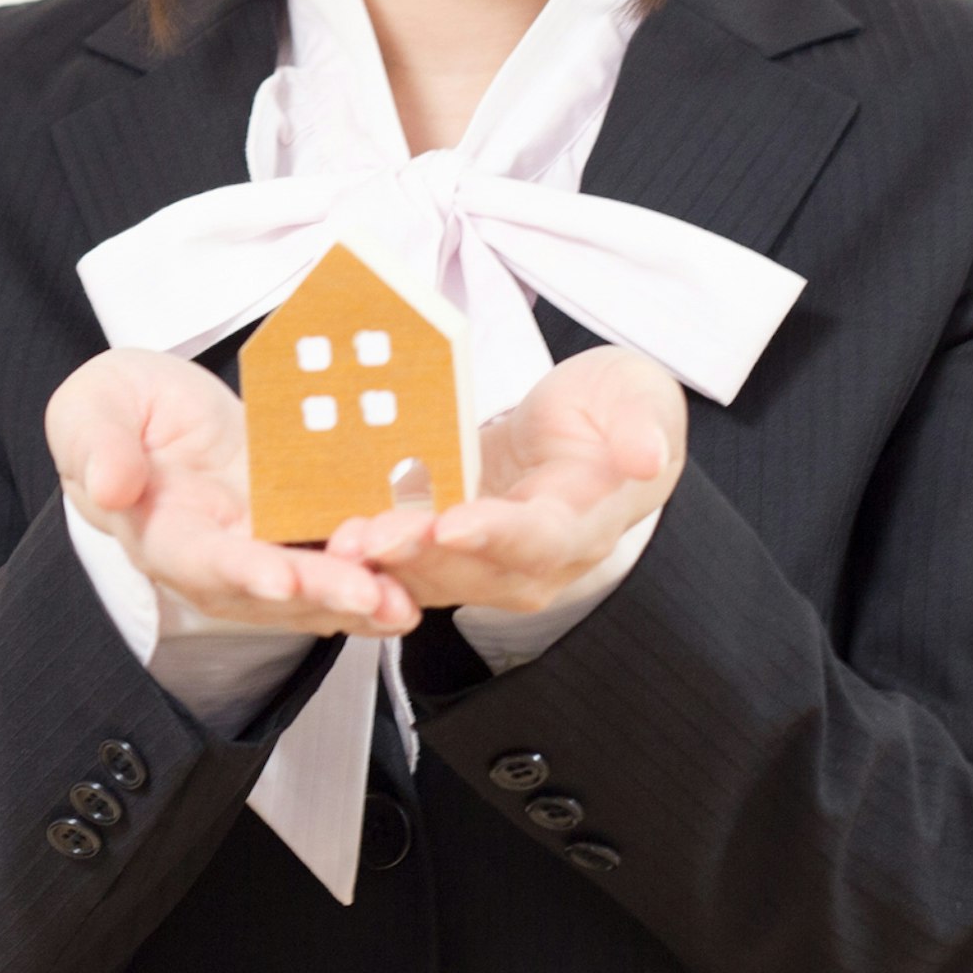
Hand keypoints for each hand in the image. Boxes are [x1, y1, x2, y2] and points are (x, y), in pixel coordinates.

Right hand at [47, 347, 418, 635]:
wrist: (153, 410)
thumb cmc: (118, 408)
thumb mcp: (92, 406)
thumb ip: (96, 443)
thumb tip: (109, 484)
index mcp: (160, 530)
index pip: (200, 561)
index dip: (240, 572)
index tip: (279, 578)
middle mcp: (216, 555)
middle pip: (269, 590)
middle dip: (321, 595)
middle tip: (373, 598)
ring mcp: (262, 548)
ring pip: (312, 588)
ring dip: (359, 599)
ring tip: (404, 604)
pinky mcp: (299, 528)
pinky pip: (339, 553)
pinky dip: (379, 567)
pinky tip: (421, 566)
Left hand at [328, 345, 686, 612]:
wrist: (595, 433)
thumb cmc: (616, 411)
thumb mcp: (640, 398)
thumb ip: (643, 425)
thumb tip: (647, 454)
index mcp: (581, 524)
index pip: (539, 539)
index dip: (497, 534)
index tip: (454, 521)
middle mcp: (532, 560)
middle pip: (472, 568)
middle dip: (417, 554)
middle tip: (366, 536)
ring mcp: (486, 560)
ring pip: (431, 574)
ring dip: (382, 563)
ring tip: (336, 540)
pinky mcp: (447, 549)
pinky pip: (405, 561)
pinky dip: (368, 554)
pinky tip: (324, 533)